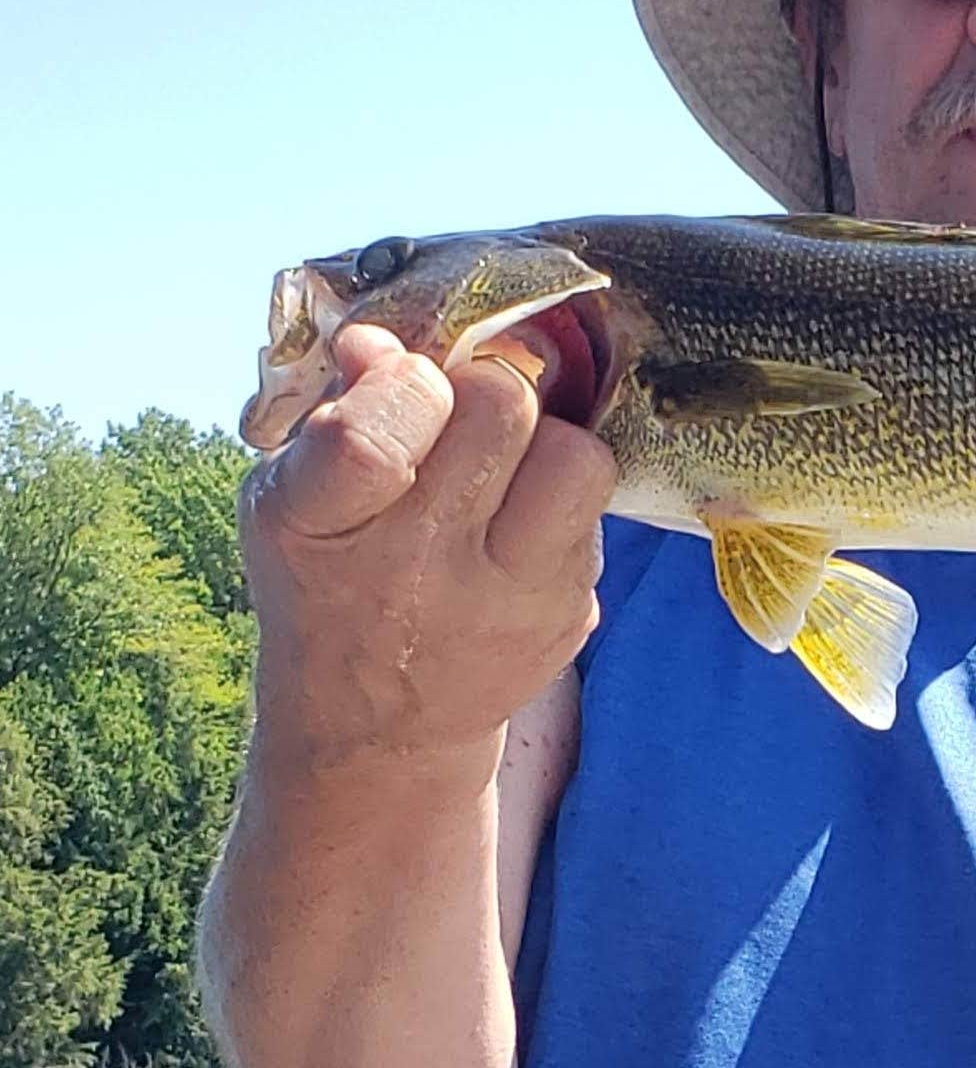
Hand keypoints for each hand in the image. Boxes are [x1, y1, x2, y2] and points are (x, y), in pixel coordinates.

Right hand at [239, 323, 615, 774]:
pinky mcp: (567, 618)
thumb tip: (384, 341)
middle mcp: (414, 571)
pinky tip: (517, 522)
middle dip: (483, 386)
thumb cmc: (329, 582)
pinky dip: (558, 498)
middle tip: (460, 411)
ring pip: (576, 459)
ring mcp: (503, 602)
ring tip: (504, 465)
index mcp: (316, 525)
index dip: (403, 383)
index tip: (401, 384)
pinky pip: (594, 513)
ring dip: (545, 440)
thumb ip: (336, 410)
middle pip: (500, 409)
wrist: (376, 727)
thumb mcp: (290, 500)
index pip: (371, 436)